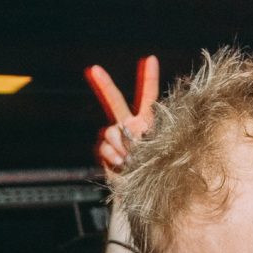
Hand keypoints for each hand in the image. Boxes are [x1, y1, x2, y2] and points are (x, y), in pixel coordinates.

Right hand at [86, 56, 158, 176]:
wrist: (141, 192)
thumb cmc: (157, 172)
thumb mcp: (158, 152)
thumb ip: (140, 138)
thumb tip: (117, 132)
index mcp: (148, 122)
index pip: (149, 97)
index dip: (149, 78)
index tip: (151, 59)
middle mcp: (130, 126)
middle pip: (115, 101)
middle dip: (104, 84)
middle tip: (94, 68)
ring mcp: (116, 138)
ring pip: (109, 131)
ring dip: (120, 145)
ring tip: (131, 159)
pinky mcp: (105, 151)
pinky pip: (103, 147)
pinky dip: (111, 156)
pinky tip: (121, 163)